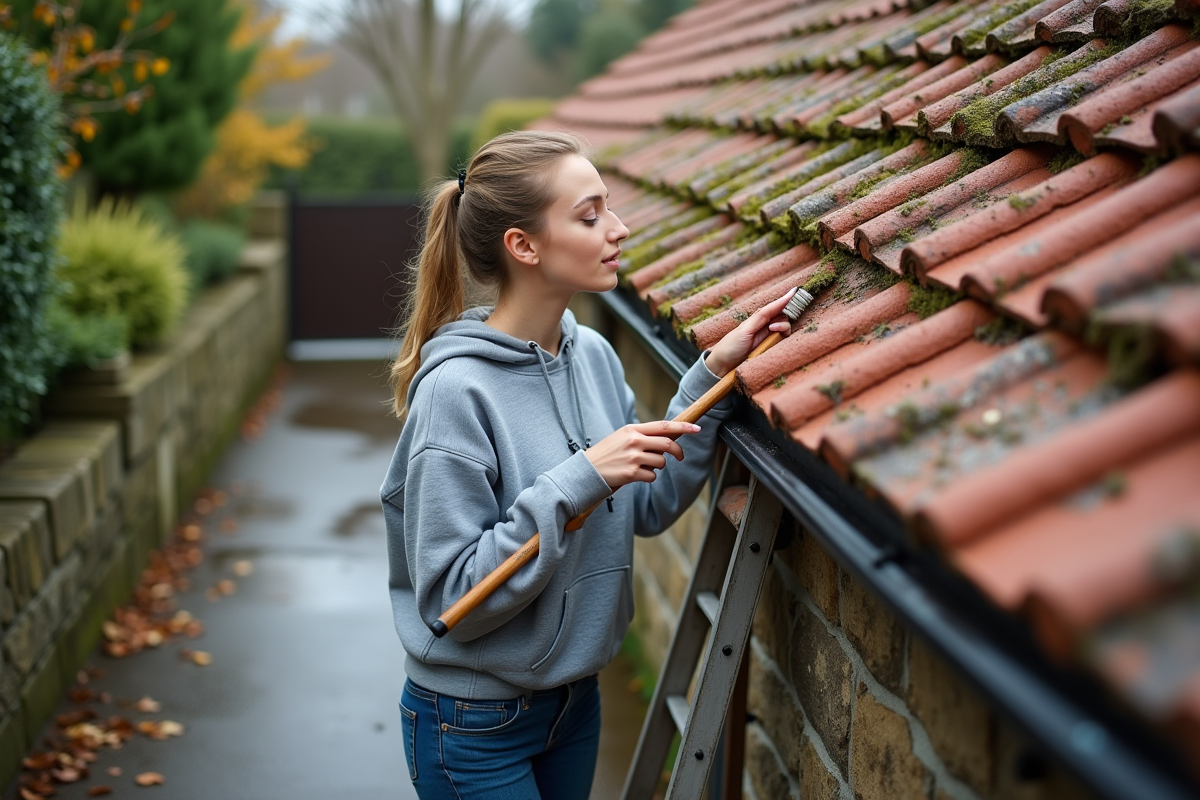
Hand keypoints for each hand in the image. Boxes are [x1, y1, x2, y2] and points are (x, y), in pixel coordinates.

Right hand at [585, 420, 702, 489]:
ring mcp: (633, 457)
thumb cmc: (607, 454)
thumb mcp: (622, 437)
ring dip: (657, 467)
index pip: (663, 425)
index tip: (696, 428)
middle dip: (678, 452)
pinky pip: (652, 476)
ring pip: (661, 462)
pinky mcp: (631, 473)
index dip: (682, 427)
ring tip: (642, 466)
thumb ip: (643, 436)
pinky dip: (648, 477)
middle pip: (668, 444)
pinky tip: (635, 475)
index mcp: (632, 429)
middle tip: (680, 457)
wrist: (588, 470)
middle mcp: (634, 441)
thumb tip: (668, 438)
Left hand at [704, 287, 796, 377]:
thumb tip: (778, 302)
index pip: (775, 307)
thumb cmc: (730, 346)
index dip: (785, 299)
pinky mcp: (771, 349)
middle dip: (786, 314)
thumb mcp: (745, 328)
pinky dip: (784, 336)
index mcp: (758, 319)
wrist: (723, 366)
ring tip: (773, 328)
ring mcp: (769, 338)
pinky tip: (777, 334)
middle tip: (784, 316)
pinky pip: (783, 341)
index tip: (795, 291)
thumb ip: (761, 316)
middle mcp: (765, 327)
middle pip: (783, 316)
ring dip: (783, 326)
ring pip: (785, 328)